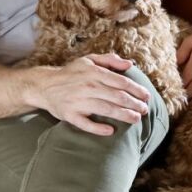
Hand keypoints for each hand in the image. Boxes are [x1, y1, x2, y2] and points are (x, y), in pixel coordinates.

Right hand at [30, 53, 151, 135]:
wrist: (44, 85)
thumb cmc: (71, 73)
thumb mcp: (88, 60)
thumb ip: (110, 60)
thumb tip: (130, 64)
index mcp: (93, 72)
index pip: (121, 82)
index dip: (136, 89)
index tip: (146, 96)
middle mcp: (87, 86)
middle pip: (117, 97)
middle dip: (134, 104)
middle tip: (145, 110)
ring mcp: (78, 101)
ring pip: (106, 110)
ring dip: (124, 115)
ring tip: (136, 119)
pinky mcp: (70, 115)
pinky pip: (86, 124)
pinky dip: (98, 128)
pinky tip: (110, 131)